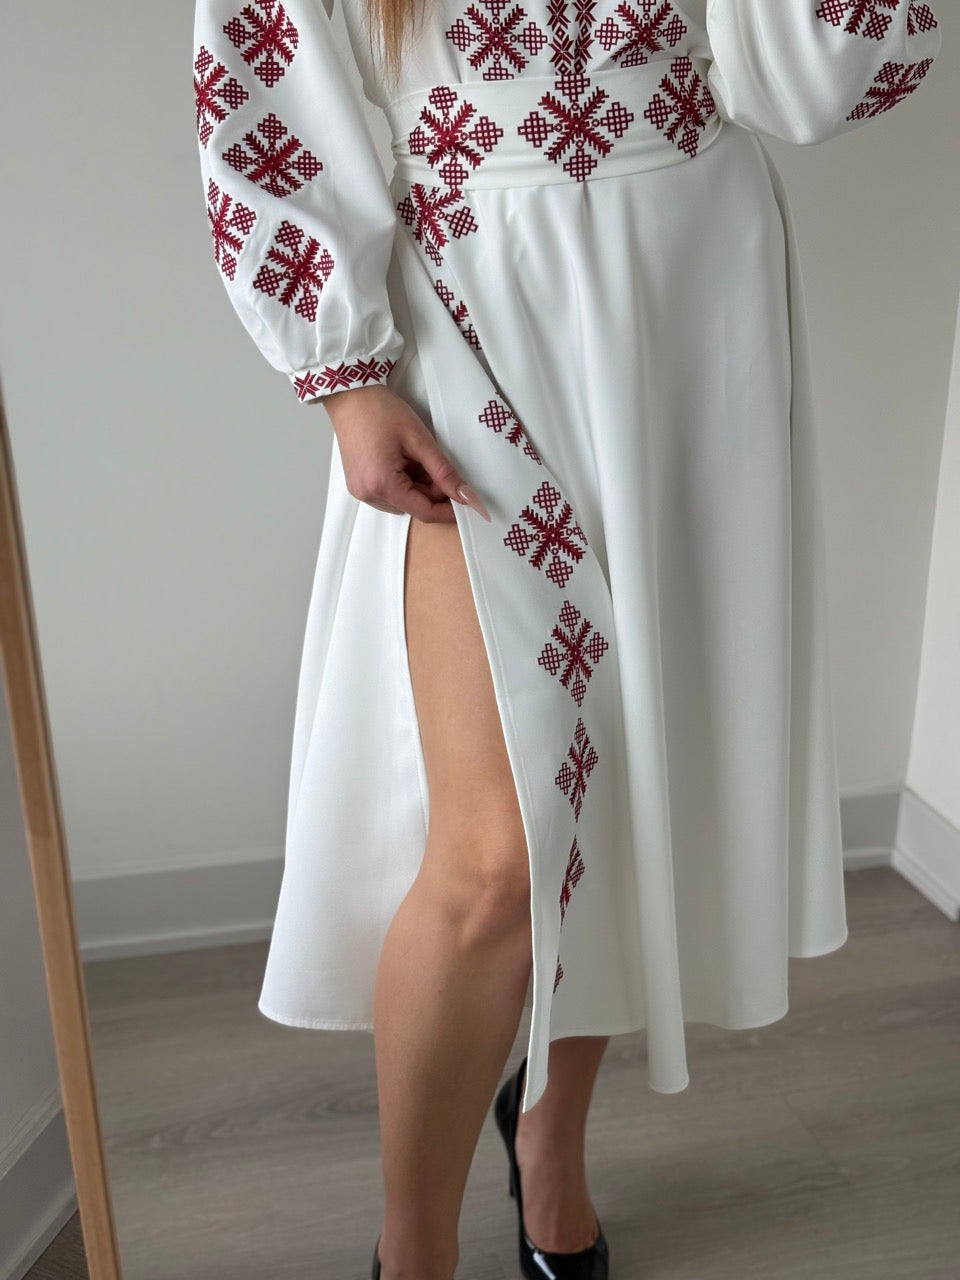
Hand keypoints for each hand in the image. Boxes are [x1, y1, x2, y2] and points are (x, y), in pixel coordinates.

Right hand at [323, 385, 490, 524]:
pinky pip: (389, 494)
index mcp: (382, 485)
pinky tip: (404, 461)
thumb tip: (465, 496)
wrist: (352, 396)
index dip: (449, 510)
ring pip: (403, 502)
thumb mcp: (420, 441)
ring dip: (417, 487)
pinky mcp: (359, 484)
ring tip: (415, 457)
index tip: (466, 502)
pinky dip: (403, 483)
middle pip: (414, 507)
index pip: (424, 512)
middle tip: (439, 465)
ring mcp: (361, 491)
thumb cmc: (380, 411)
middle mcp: (368, 494)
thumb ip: (444, 472)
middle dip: (432, 491)